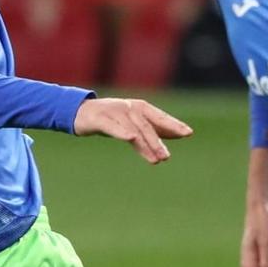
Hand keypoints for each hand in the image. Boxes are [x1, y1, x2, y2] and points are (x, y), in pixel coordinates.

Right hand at [72, 95, 192, 163]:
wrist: (79, 111)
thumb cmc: (111, 118)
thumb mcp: (134, 122)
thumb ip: (153, 127)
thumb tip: (177, 133)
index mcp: (139, 108)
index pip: (160, 117)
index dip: (174, 124)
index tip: (188, 133)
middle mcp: (129, 108)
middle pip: (147, 125)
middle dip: (158, 141)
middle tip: (167, 157)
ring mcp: (114, 112)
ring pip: (133, 129)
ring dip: (145, 144)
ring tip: (156, 159)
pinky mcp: (100, 119)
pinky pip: (113, 126)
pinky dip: (122, 131)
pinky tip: (131, 138)